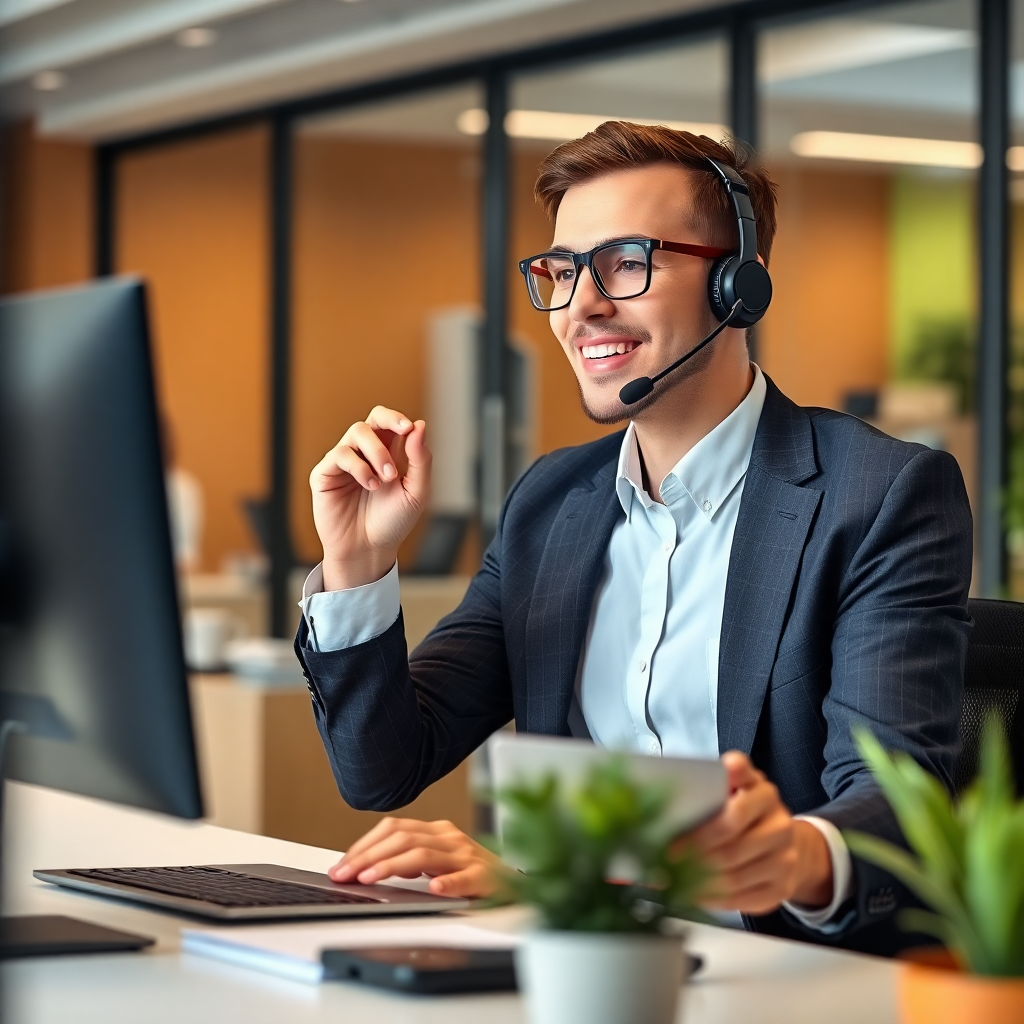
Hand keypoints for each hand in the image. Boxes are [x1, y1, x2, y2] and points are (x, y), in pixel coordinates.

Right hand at [309, 407, 430, 589]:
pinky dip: (359, 467)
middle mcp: (364, 454)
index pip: (388, 422)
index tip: (409, 428)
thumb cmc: (392, 523)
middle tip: (401, 443)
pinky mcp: (325, 474)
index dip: (397, 418)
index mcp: (387, 453)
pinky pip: (339, 455)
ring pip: (356, 432)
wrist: (369, 550)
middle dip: (388, 424)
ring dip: (377, 452)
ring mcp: (343, 462)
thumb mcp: (416, 492)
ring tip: (386, 479)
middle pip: (372, 420)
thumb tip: (420, 425)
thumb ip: (420, 460)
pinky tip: (370, 484)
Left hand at [328, 818, 501, 897]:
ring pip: (425, 854)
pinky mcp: (484, 877)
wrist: (514, 882)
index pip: (394, 828)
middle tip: (346, 875)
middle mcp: (449, 837)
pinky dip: (449, 882)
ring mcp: (467, 855)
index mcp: (436, 830)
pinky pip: (465, 877)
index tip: (342, 865)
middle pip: (403, 838)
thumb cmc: (471, 870)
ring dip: (393, 866)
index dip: (364, 845)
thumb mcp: (436, 858)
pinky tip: (435, 888)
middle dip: (368, 856)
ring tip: (371, 879)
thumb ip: (407, 858)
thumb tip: (366, 866)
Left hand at [684, 752, 832, 915]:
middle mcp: (780, 823)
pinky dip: (716, 900)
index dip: (704, 825)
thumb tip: (670, 784)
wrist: (785, 841)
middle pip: (731, 843)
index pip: (735, 808)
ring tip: (674, 880)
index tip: (672, 838)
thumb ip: (712, 781)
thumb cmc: (745, 810)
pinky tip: (695, 896)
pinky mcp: (783, 887)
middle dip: (695, 854)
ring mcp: (786, 857)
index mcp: (764, 792)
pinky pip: (745, 899)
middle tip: (667, 860)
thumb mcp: (735, 785)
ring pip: (736, 875)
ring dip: (701, 881)